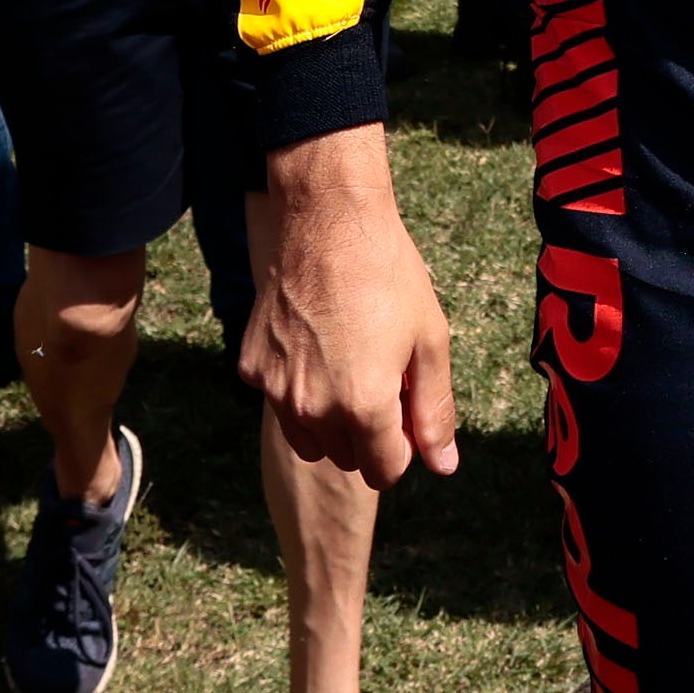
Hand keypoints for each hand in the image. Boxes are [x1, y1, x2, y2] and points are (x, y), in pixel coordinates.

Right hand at [242, 125, 457, 490]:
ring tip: (349, 364)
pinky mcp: (250, 367)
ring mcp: (275, 389)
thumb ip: (435, 410)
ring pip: (309, 439)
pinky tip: (315, 343)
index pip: (385, 471)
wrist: (326, 222)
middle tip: (381, 376)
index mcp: (364, 406)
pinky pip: (279, 401)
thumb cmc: (388, 276)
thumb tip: (444, 466)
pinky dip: (298, 388)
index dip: (403, 446)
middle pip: (347, 458)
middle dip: (369, 433)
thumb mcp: (430, 341)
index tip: (405, 409)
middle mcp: (313, 409)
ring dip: (331, 420)